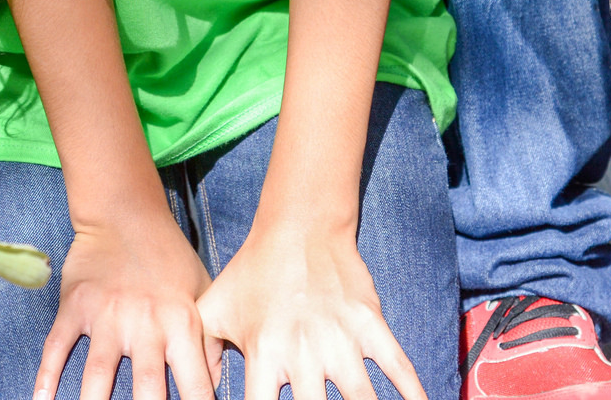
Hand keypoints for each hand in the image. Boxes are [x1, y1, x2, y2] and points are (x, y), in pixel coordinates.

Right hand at [36, 214, 216, 399]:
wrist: (125, 213)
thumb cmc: (170, 256)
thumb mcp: (202, 292)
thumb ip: (209, 340)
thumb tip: (216, 383)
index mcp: (182, 323)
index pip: (196, 385)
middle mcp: (145, 325)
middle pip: (145, 389)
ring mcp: (106, 317)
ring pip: (97, 375)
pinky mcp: (75, 307)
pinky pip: (57, 347)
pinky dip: (47, 376)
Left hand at [196, 218, 423, 399]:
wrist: (299, 227)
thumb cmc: (252, 271)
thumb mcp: (215, 309)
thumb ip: (205, 353)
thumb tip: (197, 390)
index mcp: (264, 354)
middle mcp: (303, 353)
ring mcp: (341, 340)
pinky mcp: (370, 325)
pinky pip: (398, 367)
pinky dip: (413, 393)